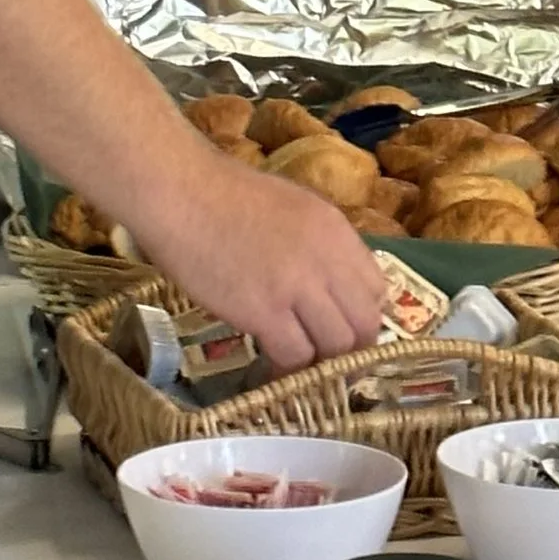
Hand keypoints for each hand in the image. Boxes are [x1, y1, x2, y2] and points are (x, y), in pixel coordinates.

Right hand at [132, 154, 391, 369]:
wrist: (181, 191)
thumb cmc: (224, 196)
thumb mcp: (293, 210)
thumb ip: (319, 247)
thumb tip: (328, 289)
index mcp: (337, 230)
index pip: (377, 290)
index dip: (360, 315)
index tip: (338, 326)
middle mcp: (328, 259)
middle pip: (365, 325)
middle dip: (348, 349)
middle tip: (321, 356)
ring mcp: (298, 286)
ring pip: (336, 347)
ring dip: (317, 361)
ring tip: (293, 359)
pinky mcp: (264, 311)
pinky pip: (295, 356)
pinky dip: (286, 368)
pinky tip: (269, 360)